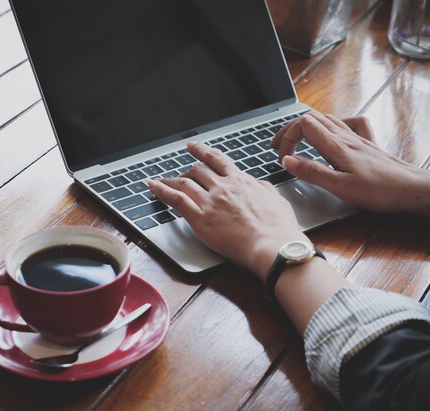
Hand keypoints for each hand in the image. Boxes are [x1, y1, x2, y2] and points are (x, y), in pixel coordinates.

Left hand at [147, 142, 307, 280]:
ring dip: (171, 179)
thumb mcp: (276, 199)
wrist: (272, 245)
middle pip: (198, 170)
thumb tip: (258, 184)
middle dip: (188, 169)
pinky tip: (152, 186)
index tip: (194, 147)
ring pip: (184, 182)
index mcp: (241, 181)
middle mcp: (223, 186)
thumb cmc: (278, 228)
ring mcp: (210, 201)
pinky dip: (161, 190)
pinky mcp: (200, 218)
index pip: (217, 160)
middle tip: (181, 169)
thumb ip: (264, 189)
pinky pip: (175, 199)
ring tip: (162, 179)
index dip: (202, 151)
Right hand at [271, 111, 423, 212]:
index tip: (283, 158)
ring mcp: (358, 138)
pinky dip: (335, 123)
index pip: (303, 124)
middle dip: (290, 130)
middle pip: (311, 118)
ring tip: (296, 141)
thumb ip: (312, 172)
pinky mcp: (367, 144)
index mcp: (336, 146)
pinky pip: (349, 123)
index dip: (287, 137)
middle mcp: (346, 137)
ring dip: (306, 126)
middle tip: (278, 147)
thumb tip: (288, 160)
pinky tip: (333, 133)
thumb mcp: (340, 187)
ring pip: (327, 119)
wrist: (414, 189)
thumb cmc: (380, 191)